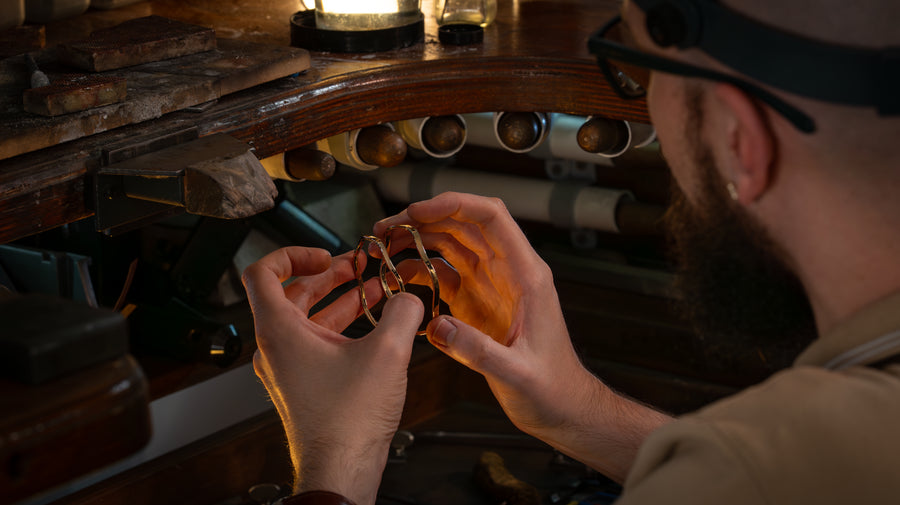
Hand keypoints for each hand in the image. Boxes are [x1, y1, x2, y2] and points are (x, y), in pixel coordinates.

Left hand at [242, 247, 423, 504]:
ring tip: (376, 291)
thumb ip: (402, 312)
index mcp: (279, 331)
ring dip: (341, 300)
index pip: (263, 272)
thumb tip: (410, 298)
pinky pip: (318, 344)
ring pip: (309, 319)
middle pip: (293, 293)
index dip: (293, 253)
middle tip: (360, 266)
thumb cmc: (347, 422)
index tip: (325, 254)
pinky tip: (375, 327)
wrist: (340, 471)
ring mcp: (288, 368)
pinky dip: (342, 328)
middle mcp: (276, 347)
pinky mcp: (304, 385)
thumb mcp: (387, 353)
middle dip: (330, 275)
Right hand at [375, 193, 670, 481]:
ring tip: (385, 245)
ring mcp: (489, 286)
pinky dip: (419, 271)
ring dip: (418, 240)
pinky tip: (398, 278)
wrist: (560, 407)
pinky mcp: (475, 303)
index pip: (492, 219)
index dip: (455, 205)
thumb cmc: (553, 388)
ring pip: (451, 245)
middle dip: (425, 219)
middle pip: (464, 225)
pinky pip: (444, 275)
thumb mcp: (518, 374)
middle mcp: (507, 273)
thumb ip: (479, 351)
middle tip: (388, 228)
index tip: (418, 210)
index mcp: (526, 276)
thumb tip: (437, 327)